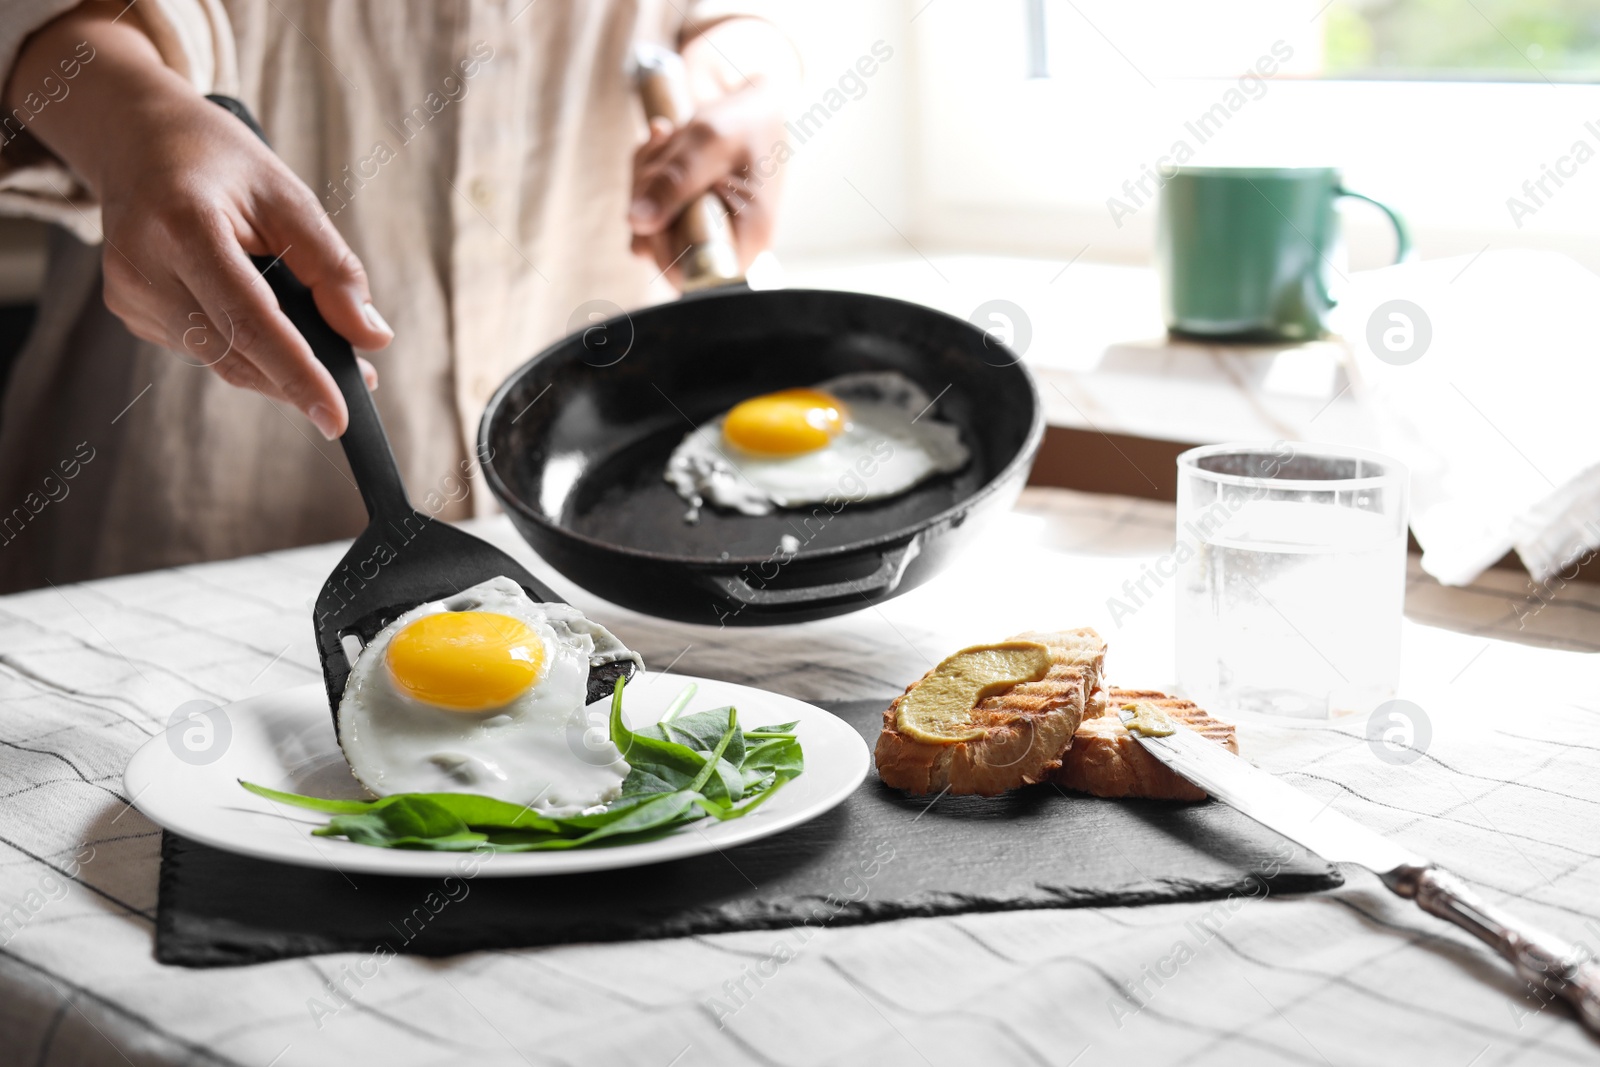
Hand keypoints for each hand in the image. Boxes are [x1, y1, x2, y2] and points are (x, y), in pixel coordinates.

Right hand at [5, 4, 391, 437]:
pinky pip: (204, 348)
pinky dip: (245, 348)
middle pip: (235, 352)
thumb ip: (334, 268)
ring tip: (326, 352)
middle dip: (300, 378)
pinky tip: (265, 324)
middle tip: (362, 380)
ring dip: (277, 368)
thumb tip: (371, 338)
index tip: (336, 419)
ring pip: (222, 360)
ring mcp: (129, 294)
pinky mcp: (130, 312)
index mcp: (183, 224)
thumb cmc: (222, 164)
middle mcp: (143, 265)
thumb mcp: (290, 196)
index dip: (297, 374)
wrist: (140, 142)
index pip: (248, 320)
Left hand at [628, 80, 788, 286]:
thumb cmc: (746, 122)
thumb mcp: (709, 141)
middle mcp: (729, 248)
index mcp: (747, 242)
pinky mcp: (692, 220)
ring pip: (650, 227)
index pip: (686, 273)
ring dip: (646, 176)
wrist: (758, 106)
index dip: (659, 239)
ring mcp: (707, 235)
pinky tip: (664, 146)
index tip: (660, 193)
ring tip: (668, 138)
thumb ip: (674, 181)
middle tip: (663, 143)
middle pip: (661, 250)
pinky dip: (648, 175)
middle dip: (647, 192)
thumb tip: (638, 222)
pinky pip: (652, 211)